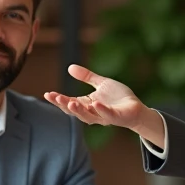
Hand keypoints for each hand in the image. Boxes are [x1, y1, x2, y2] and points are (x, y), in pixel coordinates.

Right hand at [43, 65, 161, 143]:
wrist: (136, 108)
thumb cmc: (118, 98)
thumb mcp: (101, 83)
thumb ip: (86, 76)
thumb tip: (69, 67)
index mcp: (87, 105)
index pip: (69, 103)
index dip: (59, 100)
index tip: (48, 94)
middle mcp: (93, 113)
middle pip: (75, 111)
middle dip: (64, 105)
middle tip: (55, 97)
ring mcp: (104, 116)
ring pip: (88, 117)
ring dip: (79, 111)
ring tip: (70, 102)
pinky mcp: (117, 117)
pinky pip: (108, 115)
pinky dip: (101, 110)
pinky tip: (95, 103)